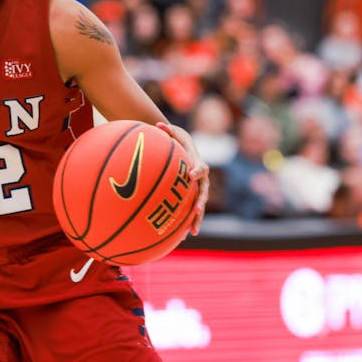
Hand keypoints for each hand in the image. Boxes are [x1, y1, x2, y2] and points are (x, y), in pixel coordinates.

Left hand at [157, 121, 208, 236]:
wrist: (184, 149)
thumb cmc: (177, 140)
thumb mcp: (174, 133)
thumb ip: (167, 131)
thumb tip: (157, 124)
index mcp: (197, 163)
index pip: (201, 168)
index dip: (198, 171)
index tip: (193, 175)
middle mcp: (200, 179)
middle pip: (203, 191)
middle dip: (200, 201)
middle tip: (197, 210)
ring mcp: (197, 189)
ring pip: (199, 205)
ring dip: (196, 218)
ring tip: (192, 232)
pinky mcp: (191, 196)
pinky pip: (189, 211)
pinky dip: (186, 222)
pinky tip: (181, 237)